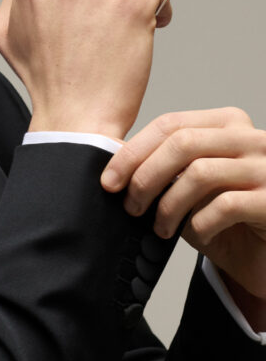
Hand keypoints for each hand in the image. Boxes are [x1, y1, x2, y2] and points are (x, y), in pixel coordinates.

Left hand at [100, 108, 265, 306]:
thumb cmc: (228, 219)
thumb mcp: (194, 186)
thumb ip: (167, 169)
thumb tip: (116, 169)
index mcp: (228, 124)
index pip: (171, 124)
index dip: (133, 152)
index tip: (109, 180)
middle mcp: (252, 138)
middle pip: (182, 143)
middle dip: (145, 176)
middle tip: (130, 206)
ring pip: (200, 173)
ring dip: (168, 205)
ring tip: (159, 227)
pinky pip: (224, 206)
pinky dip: (199, 224)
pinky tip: (195, 236)